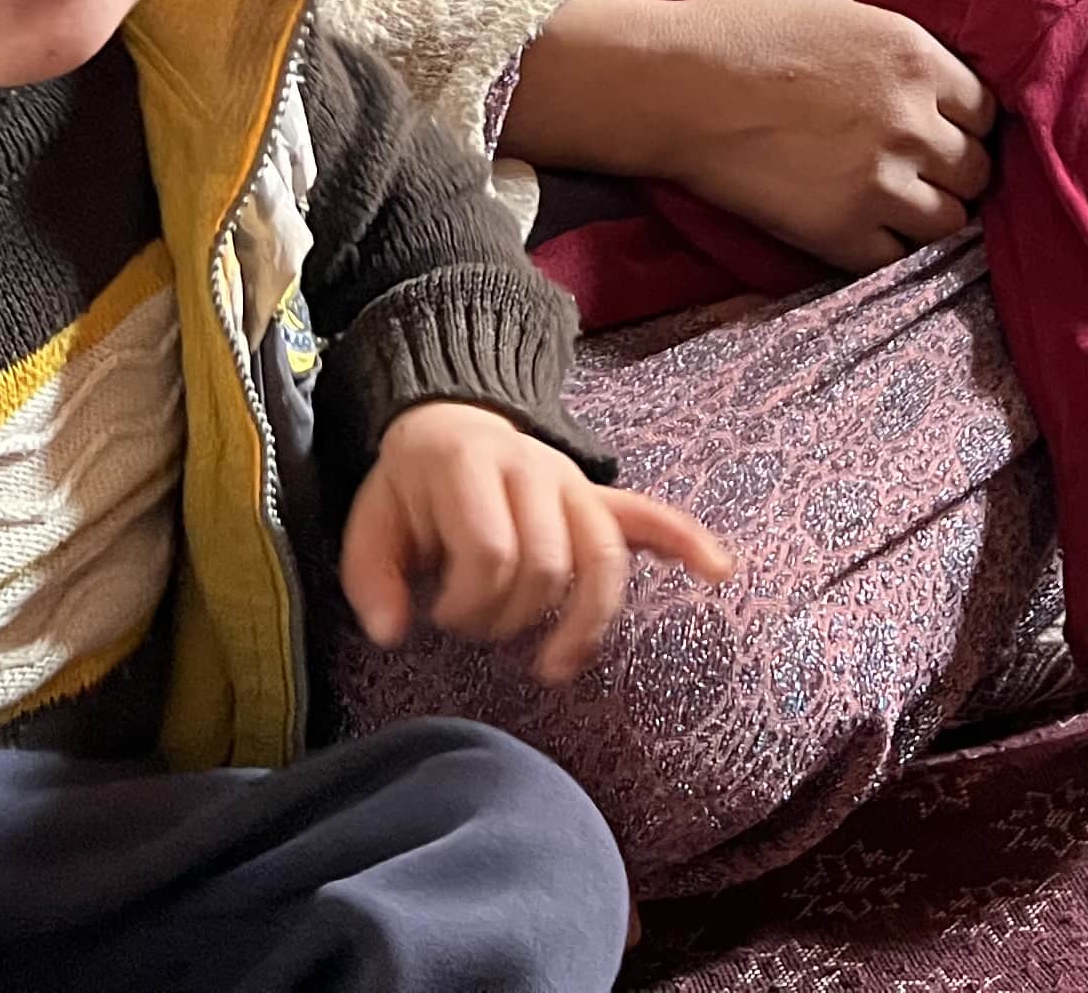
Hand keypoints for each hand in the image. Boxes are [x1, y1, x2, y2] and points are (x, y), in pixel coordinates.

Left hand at [338, 402, 734, 682]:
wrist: (447, 421)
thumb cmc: (411, 488)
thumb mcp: (369, 521)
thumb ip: (370, 576)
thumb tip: (391, 631)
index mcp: (471, 464)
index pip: (492, 549)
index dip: (467, 601)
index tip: (437, 618)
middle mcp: (533, 467)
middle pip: (548, 563)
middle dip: (511, 616)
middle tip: (476, 627)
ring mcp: (571, 481)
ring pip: (602, 556)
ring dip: (587, 619)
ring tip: (558, 667)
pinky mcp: (596, 497)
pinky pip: (649, 515)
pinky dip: (685, 540)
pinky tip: (718, 570)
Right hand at [498, 0, 996, 271]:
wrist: (677, 85)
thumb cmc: (748, 34)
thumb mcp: (844, 14)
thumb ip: (900, 52)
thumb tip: (933, 81)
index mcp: (917, 60)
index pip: (987, 110)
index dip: (966, 123)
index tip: (943, 129)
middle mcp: (913, 122)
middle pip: (977, 171)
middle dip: (955, 171)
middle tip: (921, 171)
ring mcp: (882, 183)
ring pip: (951, 223)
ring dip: (930, 216)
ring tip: (895, 206)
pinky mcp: (843, 234)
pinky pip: (899, 260)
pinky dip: (889, 250)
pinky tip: (863, 231)